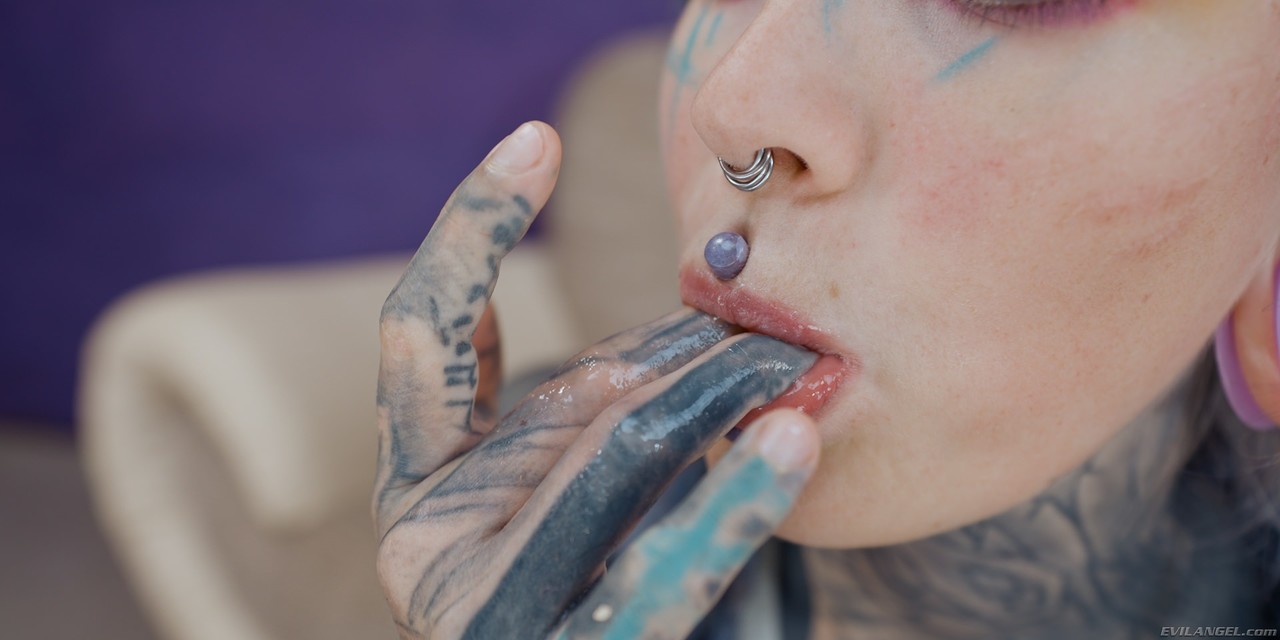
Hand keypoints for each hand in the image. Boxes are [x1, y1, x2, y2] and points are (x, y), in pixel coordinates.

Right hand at [373, 121, 820, 638]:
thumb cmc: (606, 545)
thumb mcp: (592, 447)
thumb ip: (616, 378)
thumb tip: (711, 287)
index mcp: (418, 489)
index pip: (421, 337)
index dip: (468, 231)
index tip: (535, 139)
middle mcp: (430, 558)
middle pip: (574, 420)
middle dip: (687, 368)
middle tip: (773, 336)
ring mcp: (492, 621)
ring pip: (617, 493)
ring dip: (724, 430)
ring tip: (793, 403)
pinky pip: (666, 578)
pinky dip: (735, 508)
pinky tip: (788, 453)